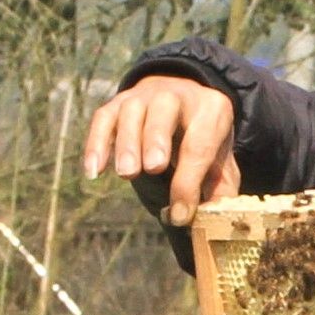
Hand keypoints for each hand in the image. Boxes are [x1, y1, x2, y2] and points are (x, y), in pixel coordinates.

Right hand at [83, 77, 241, 224]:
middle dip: (156, 139)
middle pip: (164, 110)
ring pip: (131, 111)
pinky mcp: (118, 102)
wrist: (183, 102)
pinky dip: (96, 143)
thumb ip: (220, 189)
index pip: (199, 143)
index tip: (179, 214)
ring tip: (127, 174)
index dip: (189, 181)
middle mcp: (177, 94)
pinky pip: (104, 118)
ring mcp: (144, 95)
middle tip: (152, 169)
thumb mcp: (220, 159)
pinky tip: (94, 172)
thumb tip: (211, 219)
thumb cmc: (202, 139)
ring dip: (126, 143)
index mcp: (211, 108)